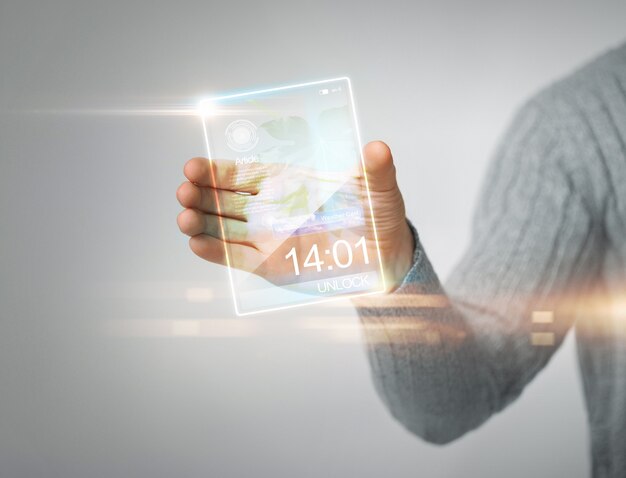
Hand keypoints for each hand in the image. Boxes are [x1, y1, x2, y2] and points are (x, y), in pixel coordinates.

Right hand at [176, 141, 413, 290]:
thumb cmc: (378, 218)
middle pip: (223, 198)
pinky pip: (235, 257)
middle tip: (184, 190)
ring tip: (184, 218)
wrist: (384, 260)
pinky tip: (195, 243)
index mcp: (285, 182)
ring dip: (200, 222)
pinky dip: (214, 251)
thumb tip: (379, 148)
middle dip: (200, 193)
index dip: (215, 170)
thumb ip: (376, 170)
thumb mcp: (379, 191)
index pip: (241, 173)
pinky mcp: (268, 265)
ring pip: (222, 228)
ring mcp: (266, 237)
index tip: (193, 166)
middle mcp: (269, 208)